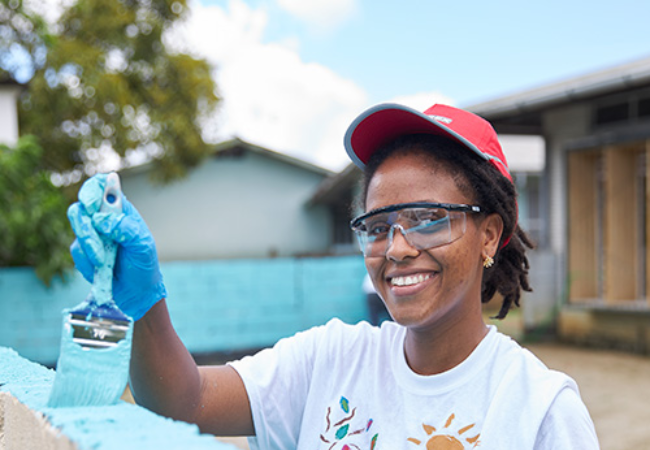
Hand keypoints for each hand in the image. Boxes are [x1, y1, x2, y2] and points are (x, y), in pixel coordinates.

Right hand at [68, 173, 166, 319]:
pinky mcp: (84, 252)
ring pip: (77, 228)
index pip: (103, 186)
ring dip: (89, 245)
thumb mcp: (143, 246)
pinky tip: (101, 267)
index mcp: (121, 211)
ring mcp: (92, 235)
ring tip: (102, 260)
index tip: (90, 201)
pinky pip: (76, 251)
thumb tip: (102, 221)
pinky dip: (87, 260)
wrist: (136, 293)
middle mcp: (104, 219)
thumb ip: (126, 229)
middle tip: (95, 236)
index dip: (94, 187)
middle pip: (81, 206)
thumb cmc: (144, 266)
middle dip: (84, 223)